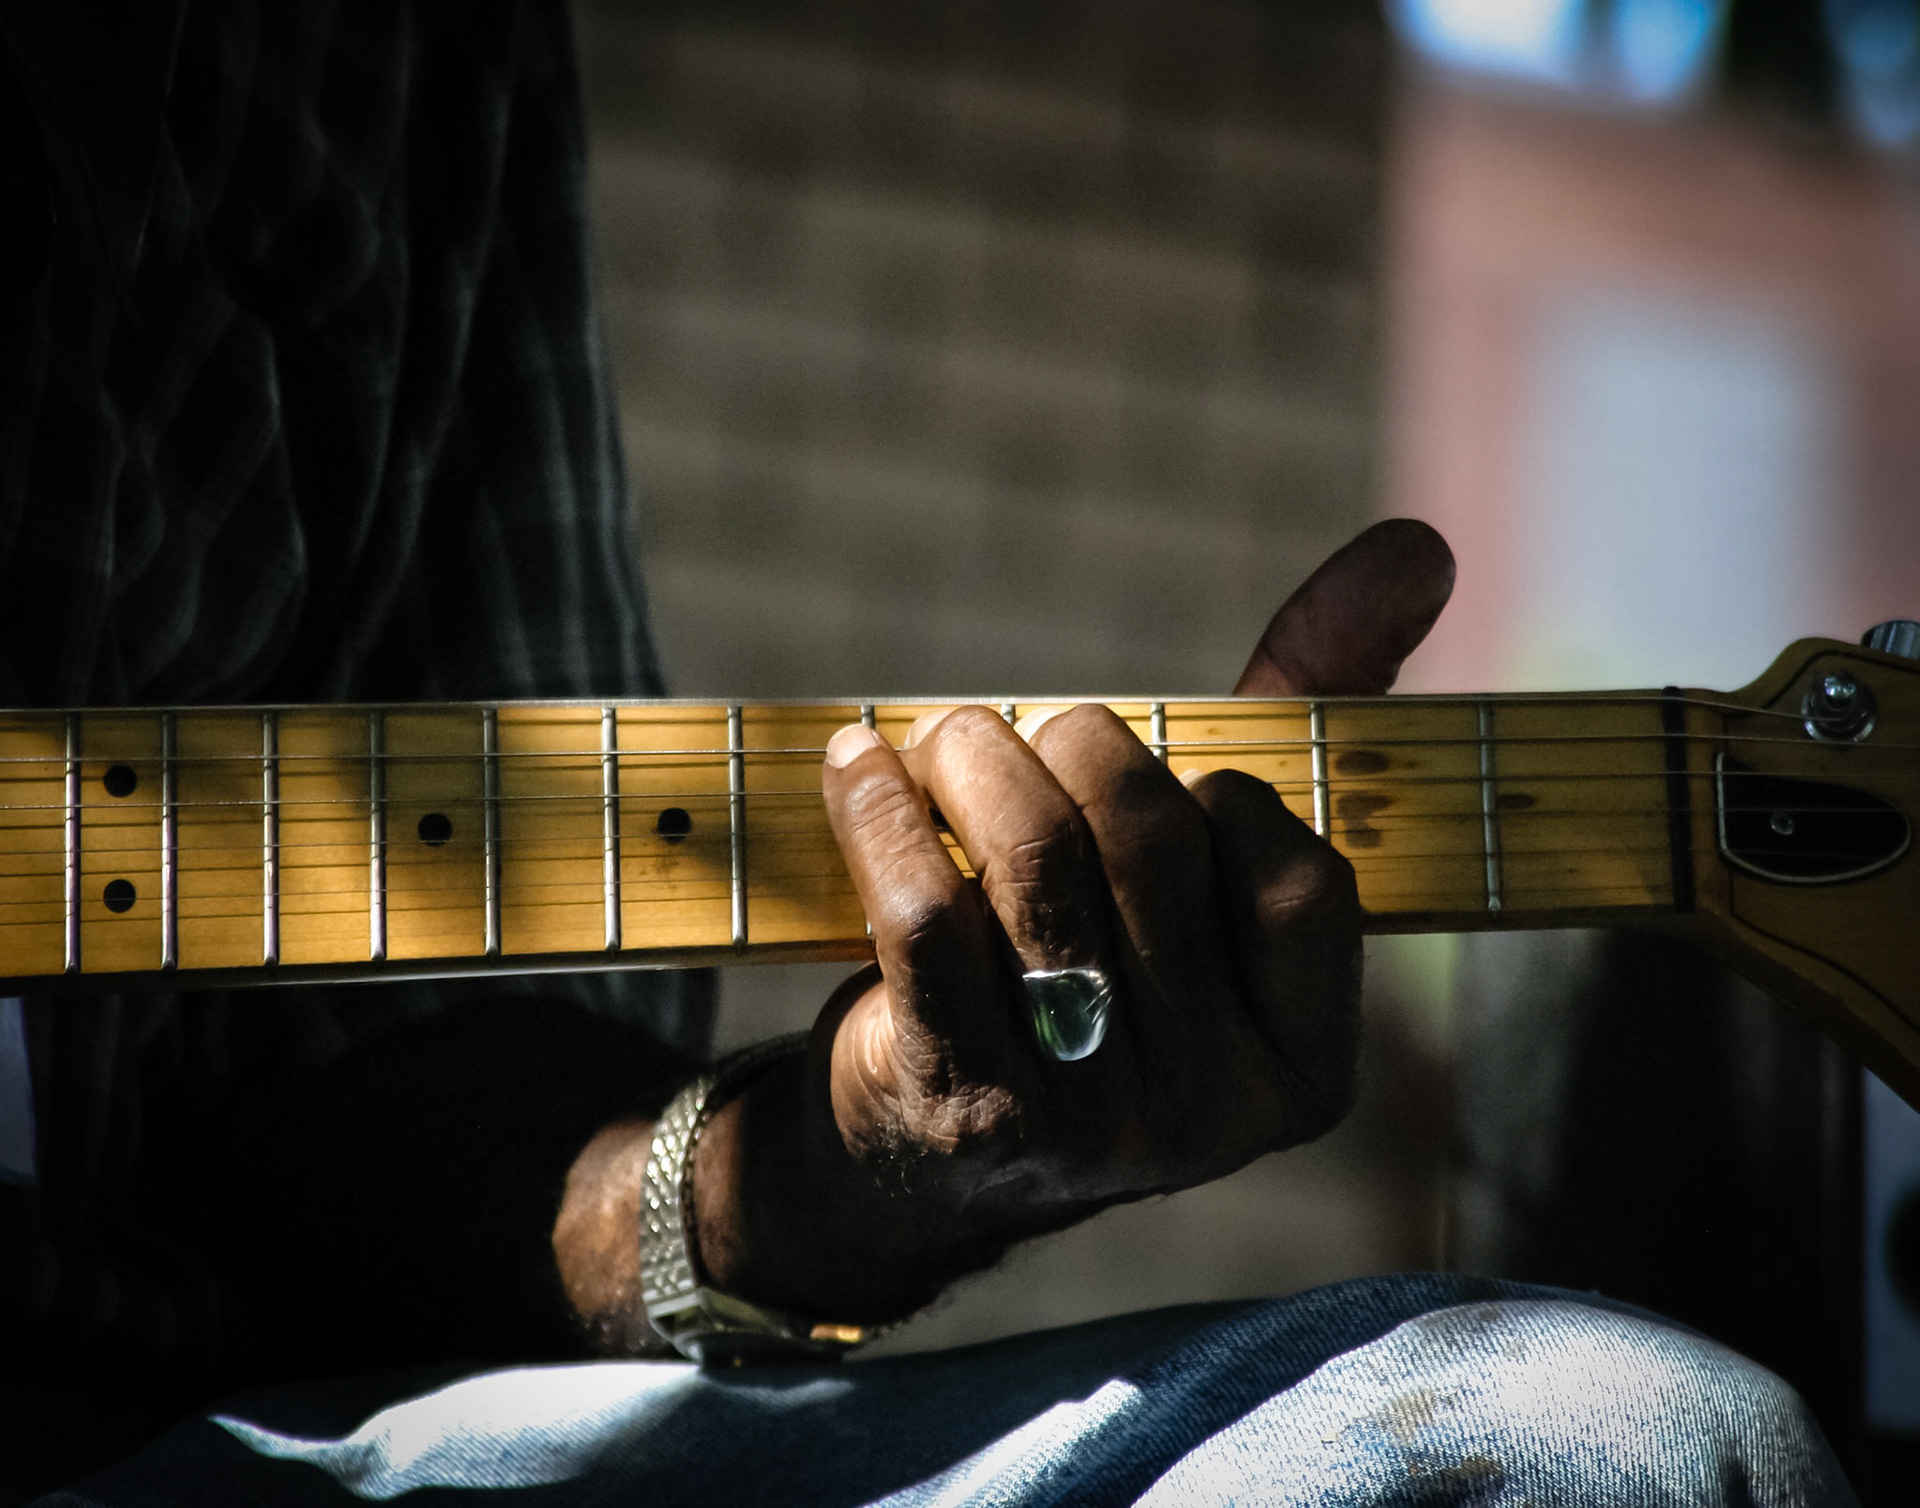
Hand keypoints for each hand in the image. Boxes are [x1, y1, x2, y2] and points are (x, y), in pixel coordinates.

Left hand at [682, 520, 1454, 1325]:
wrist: (928, 1154)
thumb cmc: (1096, 964)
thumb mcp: (1204, 861)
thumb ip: (1309, 712)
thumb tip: (1418, 543)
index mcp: (1302, 1063)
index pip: (1303, 878)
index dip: (1224, 798)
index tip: (1169, 781)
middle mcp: (1209, 1110)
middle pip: (1150, 844)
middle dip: (1081, 745)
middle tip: (1032, 731)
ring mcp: (1085, 1121)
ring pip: (1036, 863)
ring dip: (978, 757)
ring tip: (951, 738)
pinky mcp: (960, 1107)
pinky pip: (924, 913)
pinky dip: (880, 809)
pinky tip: (859, 767)